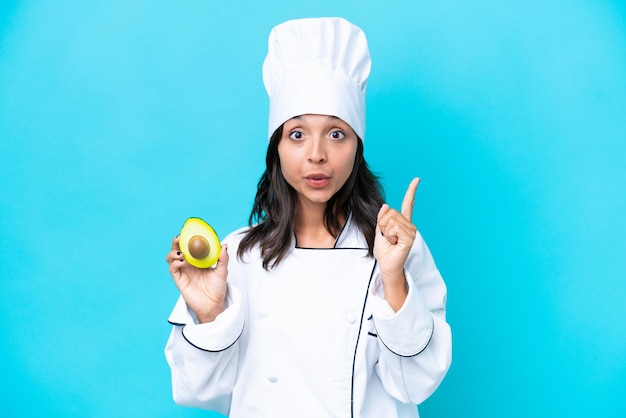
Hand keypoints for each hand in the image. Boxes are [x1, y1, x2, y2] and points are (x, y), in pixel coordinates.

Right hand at [165, 236, 228, 322]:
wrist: (213, 304)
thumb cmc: (218, 288)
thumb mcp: (223, 271)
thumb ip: (223, 259)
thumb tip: (224, 245)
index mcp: (198, 259)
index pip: (190, 245)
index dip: (187, 237)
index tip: (188, 230)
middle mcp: (188, 263)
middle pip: (178, 249)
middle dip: (176, 241)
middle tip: (180, 237)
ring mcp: (183, 271)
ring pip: (171, 258)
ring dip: (173, 252)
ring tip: (181, 252)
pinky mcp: (179, 280)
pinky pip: (172, 269)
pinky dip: (174, 263)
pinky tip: (181, 261)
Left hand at [374, 178, 419, 309]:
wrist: (386, 265)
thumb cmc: (384, 251)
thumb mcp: (379, 230)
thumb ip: (382, 217)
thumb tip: (386, 205)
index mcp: (403, 222)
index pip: (408, 204)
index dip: (411, 191)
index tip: (417, 180)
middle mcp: (409, 225)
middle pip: (391, 212)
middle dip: (383, 224)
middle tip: (388, 237)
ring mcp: (411, 231)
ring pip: (391, 220)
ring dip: (386, 231)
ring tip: (392, 241)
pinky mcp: (409, 238)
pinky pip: (395, 228)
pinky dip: (390, 235)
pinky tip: (395, 242)